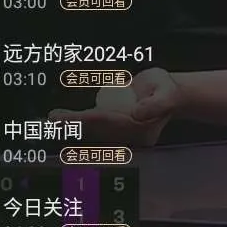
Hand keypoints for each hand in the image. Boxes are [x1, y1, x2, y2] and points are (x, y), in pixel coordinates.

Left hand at [49, 67, 178, 145]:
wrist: (171, 94)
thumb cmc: (168, 92)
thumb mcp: (166, 93)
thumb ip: (155, 104)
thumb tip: (136, 112)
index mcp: (140, 131)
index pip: (110, 123)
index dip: (90, 119)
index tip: (74, 117)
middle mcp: (128, 135)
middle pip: (98, 129)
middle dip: (76, 124)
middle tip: (55, 118)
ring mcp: (122, 130)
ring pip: (94, 129)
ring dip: (74, 124)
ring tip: (55, 118)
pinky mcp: (115, 124)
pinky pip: (95, 124)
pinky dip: (80, 121)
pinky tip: (64, 118)